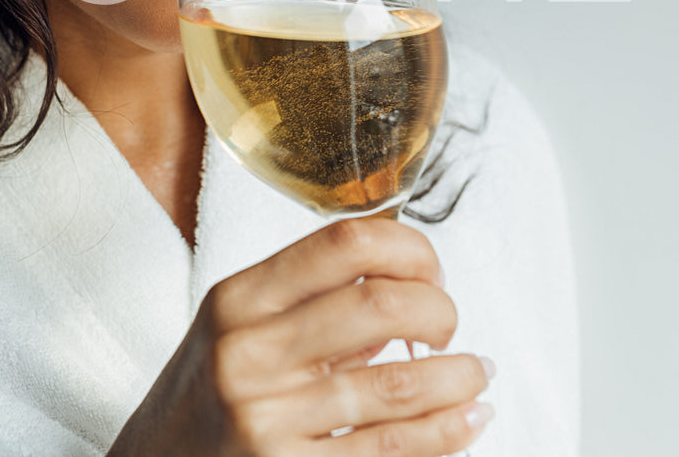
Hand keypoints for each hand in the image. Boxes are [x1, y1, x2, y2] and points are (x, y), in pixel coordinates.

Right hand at [107, 217, 492, 455]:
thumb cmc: (203, 399)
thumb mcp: (233, 331)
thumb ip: (304, 303)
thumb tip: (405, 283)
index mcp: (237, 300)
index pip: (342, 243)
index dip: (409, 248)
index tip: (429, 268)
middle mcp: (248, 353)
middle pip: (380, 305)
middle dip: (440, 311)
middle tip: (449, 325)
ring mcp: (267, 419)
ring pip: (398, 384)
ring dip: (459, 376)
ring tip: (475, 373)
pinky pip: (391, 449)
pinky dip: (448, 432)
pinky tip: (467, 419)